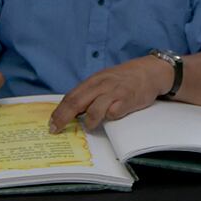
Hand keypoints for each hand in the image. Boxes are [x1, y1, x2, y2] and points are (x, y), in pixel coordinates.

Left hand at [48, 55, 169, 132]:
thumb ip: (90, 93)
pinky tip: (110, 118)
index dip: (59, 111)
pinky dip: (109, 118)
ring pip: (94, 109)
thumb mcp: (104, 80)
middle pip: (77, 102)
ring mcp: (114, 92)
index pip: (71, 96)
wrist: (149, 71)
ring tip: (89, 126)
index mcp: (93, 81)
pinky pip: (114, 112)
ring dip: (89, 121)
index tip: (52, 123)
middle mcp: (101, 85)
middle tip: (56, 129)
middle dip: (64, 118)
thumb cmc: (124, 79)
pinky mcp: (128, 100)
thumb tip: (72, 109)